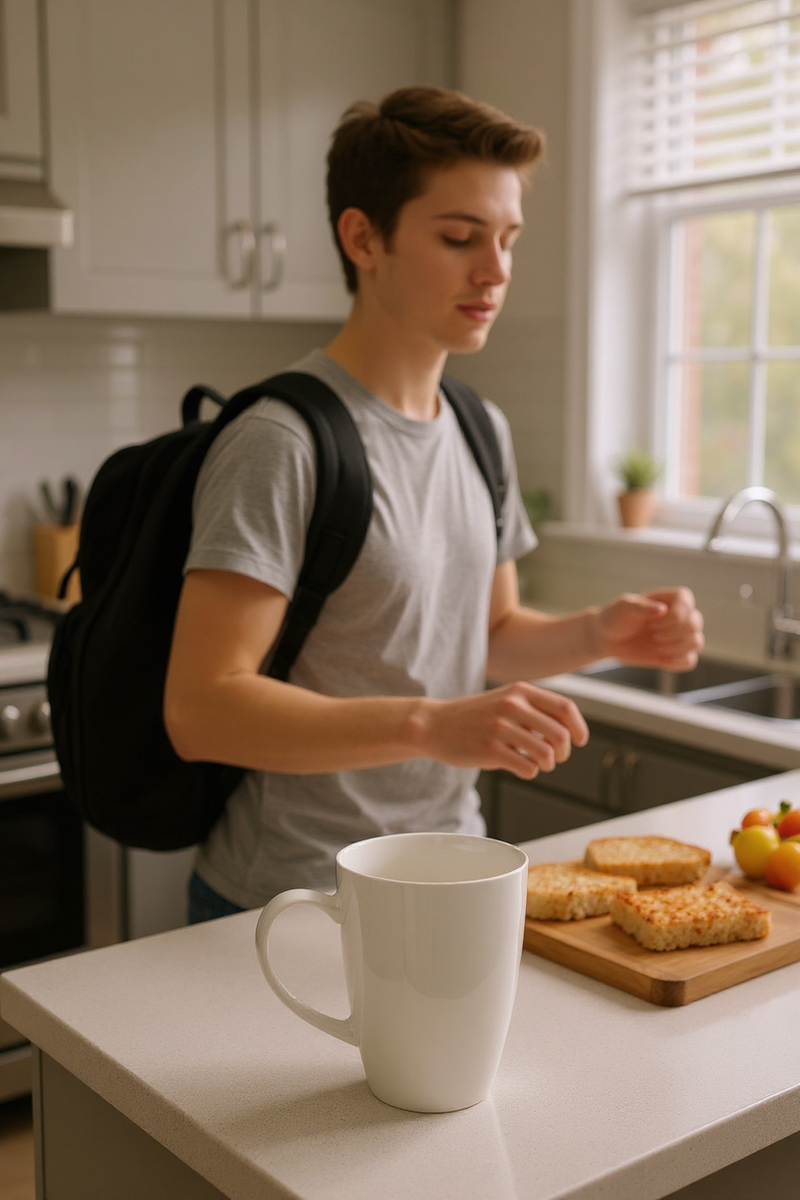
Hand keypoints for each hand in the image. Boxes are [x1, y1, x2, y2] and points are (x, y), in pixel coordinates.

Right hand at [418, 682, 588, 780]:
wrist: (435, 724)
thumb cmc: (474, 716)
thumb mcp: (505, 699)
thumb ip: (535, 708)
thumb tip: (570, 728)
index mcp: (520, 691)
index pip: (565, 708)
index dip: (578, 727)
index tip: (579, 740)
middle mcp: (512, 705)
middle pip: (560, 734)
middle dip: (563, 752)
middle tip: (555, 757)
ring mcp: (500, 727)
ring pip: (546, 754)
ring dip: (547, 764)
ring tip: (536, 763)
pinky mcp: (489, 749)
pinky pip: (526, 767)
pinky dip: (529, 772)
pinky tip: (519, 767)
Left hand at [592, 587, 704, 670]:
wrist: (607, 638)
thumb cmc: (615, 617)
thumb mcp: (623, 606)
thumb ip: (641, 606)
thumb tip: (662, 610)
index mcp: (670, 598)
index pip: (686, 601)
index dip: (675, 615)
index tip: (653, 623)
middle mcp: (679, 615)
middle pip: (695, 623)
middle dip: (673, 634)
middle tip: (652, 635)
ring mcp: (678, 636)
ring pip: (697, 642)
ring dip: (676, 648)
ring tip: (657, 646)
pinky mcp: (675, 654)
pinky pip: (690, 661)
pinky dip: (678, 662)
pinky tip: (662, 660)